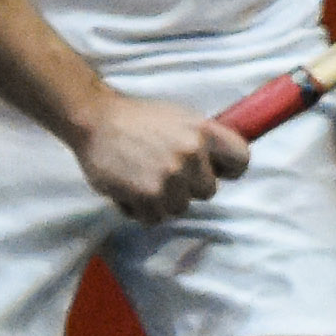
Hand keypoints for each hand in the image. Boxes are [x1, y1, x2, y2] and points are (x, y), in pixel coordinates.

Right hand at [71, 88, 244, 221]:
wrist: (95, 120)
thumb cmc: (139, 119)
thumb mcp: (180, 118)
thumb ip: (203, 140)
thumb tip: (222, 164)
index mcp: (204, 131)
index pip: (241, 160)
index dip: (227, 169)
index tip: (214, 170)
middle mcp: (191, 154)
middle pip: (208, 191)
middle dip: (188, 186)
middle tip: (164, 172)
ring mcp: (169, 177)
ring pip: (180, 208)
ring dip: (163, 200)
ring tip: (143, 179)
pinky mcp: (146, 196)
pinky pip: (155, 218)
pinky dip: (141, 209)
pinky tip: (130, 189)